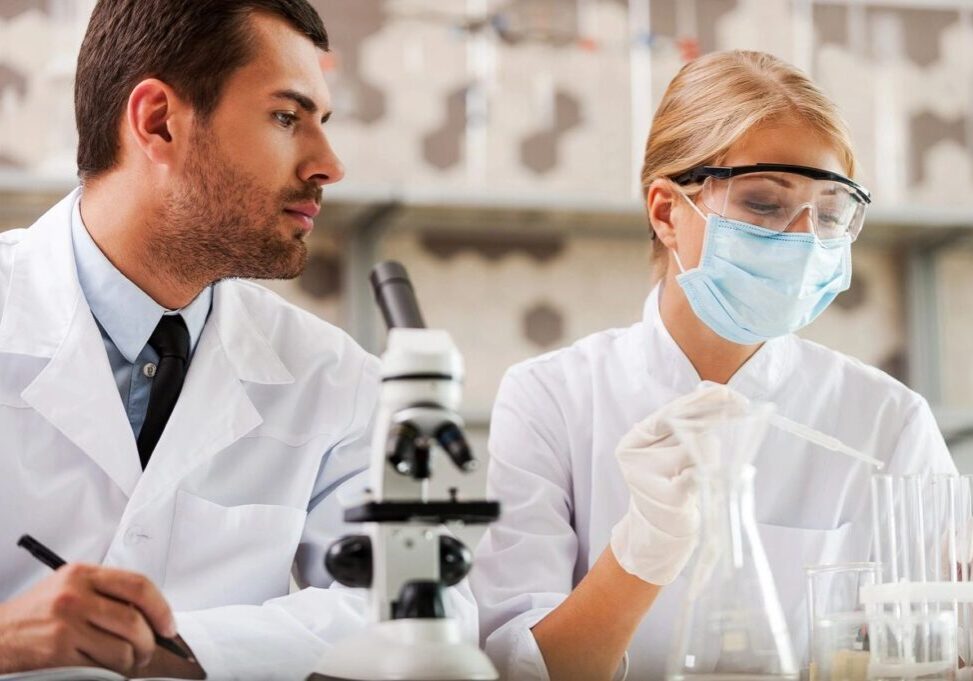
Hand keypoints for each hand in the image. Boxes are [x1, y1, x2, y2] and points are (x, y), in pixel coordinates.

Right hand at [0, 563, 176, 674]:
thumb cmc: (36, 614)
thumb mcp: (69, 588)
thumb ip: (106, 592)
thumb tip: (151, 613)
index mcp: (82, 574)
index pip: (138, 585)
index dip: (161, 608)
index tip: (168, 626)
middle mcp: (75, 596)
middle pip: (134, 620)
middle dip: (149, 642)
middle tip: (148, 651)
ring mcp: (67, 624)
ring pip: (123, 648)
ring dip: (131, 661)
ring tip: (126, 661)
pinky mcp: (59, 652)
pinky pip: (102, 666)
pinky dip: (110, 671)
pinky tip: (103, 667)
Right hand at [610, 384, 748, 584]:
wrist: (661, 528)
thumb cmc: (671, 484)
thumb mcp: (671, 452)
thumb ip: (684, 428)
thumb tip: (721, 399)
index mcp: (633, 441)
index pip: (668, 413)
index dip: (697, 402)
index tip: (725, 391)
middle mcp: (633, 456)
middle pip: (682, 429)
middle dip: (710, 424)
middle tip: (738, 408)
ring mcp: (646, 477)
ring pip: (694, 450)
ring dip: (709, 456)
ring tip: (697, 470)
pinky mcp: (667, 498)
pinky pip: (696, 476)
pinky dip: (703, 475)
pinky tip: (700, 477)